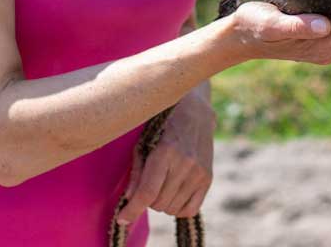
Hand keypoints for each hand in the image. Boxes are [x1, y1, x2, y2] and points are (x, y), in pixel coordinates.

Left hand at [117, 86, 214, 225]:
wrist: (196, 112)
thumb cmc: (163, 124)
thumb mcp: (144, 140)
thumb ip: (137, 170)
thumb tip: (129, 198)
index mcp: (165, 151)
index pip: (148, 192)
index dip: (133, 209)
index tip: (122, 218)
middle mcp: (185, 163)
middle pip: (158, 203)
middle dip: (148, 199)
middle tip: (149, 182)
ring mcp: (199, 172)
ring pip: (171, 209)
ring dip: (162, 202)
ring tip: (162, 183)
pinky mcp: (208, 178)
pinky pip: (189, 210)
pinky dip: (177, 208)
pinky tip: (174, 193)